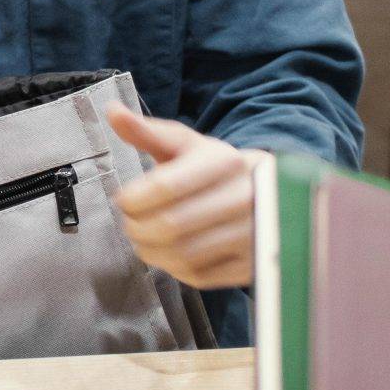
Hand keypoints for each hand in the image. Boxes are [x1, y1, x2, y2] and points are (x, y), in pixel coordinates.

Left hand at [107, 106, 256, 288]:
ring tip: (144, 239)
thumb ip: (148, 132)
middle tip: (130, 223)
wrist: (277, 195)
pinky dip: (173, 268)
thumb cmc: (220, 170)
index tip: (124, 199)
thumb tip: (113, 112)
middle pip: (170, 225)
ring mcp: (251, 235)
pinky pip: (198, 276)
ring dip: (150, 251)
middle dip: (137, 227)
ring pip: (182, 255)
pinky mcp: (251, 265)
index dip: (133, 198)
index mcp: (225, 163)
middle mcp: (243, 198)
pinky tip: (168, 253)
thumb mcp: (189, 146)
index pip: (165, 187)